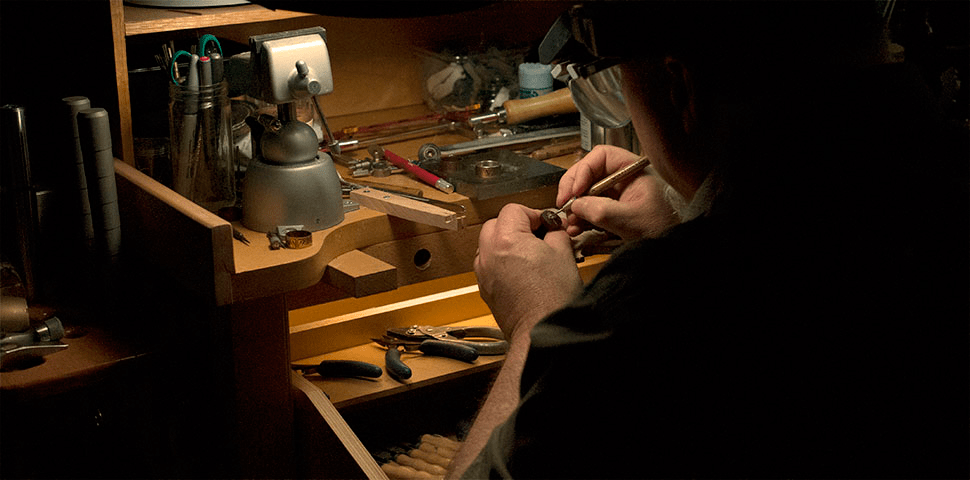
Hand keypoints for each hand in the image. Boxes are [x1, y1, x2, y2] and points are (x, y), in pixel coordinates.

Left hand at [474, 204, 581, 341]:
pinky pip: (488, 264)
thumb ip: (556, 233)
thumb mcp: (563, 254)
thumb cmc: (551, 300)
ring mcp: (483, 273)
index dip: (534, 214)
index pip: (514, 209)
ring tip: (528, 252)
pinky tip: (521, 270)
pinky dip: (500, 260)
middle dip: (516, 224)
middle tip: (538, 234)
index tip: (547, 223)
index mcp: (506, 240)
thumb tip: (553, 229)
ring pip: (488, 243)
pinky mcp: (485, 288)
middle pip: (495, 223)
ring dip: (505, 242)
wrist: (541, 331)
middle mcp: (488, 254)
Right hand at [557, 145, 679, 239]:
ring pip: (586, 191)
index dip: (583, 170)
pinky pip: (590, 207)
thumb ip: (602, 210)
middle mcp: (622, 178)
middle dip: (573, 188)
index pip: (601, 156)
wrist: (671, 249)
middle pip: (589, 173)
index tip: (575, 190)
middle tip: (564, 203)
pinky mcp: (612, 209)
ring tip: (570, 221)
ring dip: (574, 206)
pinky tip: (576, 227)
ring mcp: (616, 194)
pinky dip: (580, 217)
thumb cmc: (663, 228)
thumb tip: (576, 205)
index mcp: (632, 169)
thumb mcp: (631, 219)